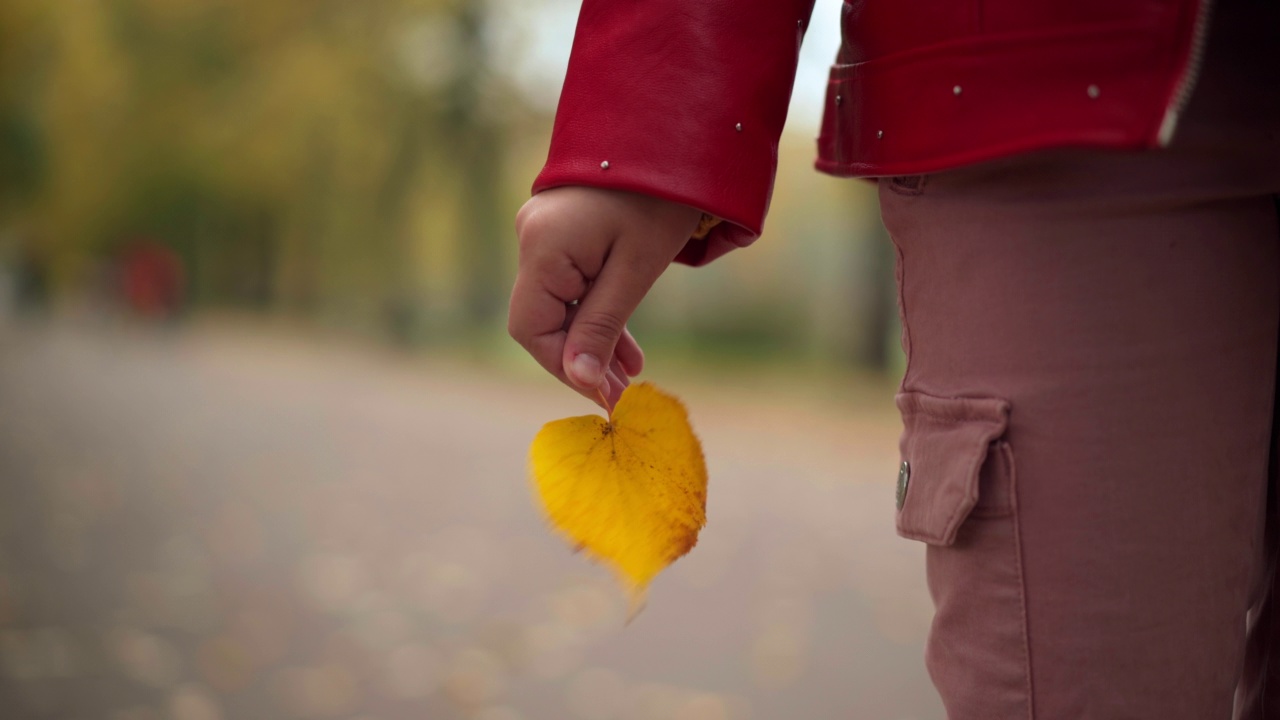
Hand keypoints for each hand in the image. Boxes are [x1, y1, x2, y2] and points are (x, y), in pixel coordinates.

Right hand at [508, 186, 702, 410]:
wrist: (668, 131)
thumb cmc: (658, 197)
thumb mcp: (636, 270)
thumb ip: (602, 326)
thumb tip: (580, 380)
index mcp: (542, 249)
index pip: (532, 329)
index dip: (564, 366)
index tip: (602, 394)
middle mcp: (531, 239)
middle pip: (544, 319)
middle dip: (583, 358)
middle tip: (622, 392)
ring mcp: (544, 232)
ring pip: (560, 303)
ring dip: (593, 339)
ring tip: (631, 374)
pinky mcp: (563, 230)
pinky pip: (572, 282)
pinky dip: (597, 311)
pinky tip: (627, 345)